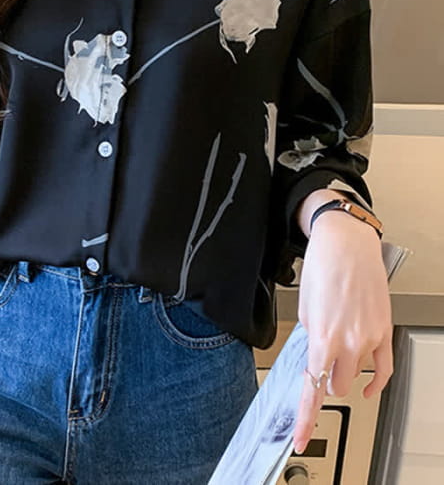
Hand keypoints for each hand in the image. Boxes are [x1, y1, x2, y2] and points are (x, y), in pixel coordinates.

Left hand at [292, 210, 393, 453]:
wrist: (346, 245)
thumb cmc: (322, 268)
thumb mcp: (304, 307)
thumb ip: (310, 338)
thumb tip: (315, 357)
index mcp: (322, 336)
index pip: (313, 388)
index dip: (305, 418)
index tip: (299, 437)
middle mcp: (348, 342)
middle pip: (334, 384)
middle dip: (322, 381)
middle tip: (315, 368)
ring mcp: (369, 338)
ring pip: (355, 377)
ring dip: (342, 374)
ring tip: (334, 355)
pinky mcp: (383, 331)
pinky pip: (383, 368)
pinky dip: (375, 382)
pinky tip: (368, 387)